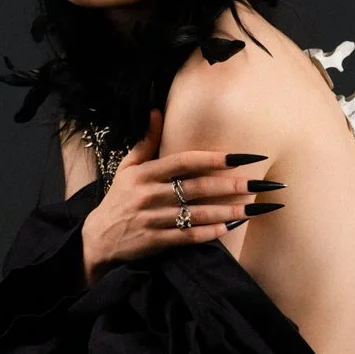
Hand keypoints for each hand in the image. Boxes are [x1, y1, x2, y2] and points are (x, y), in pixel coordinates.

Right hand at [81, 108, 283, 280]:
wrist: (97, 239)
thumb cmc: (118, 199)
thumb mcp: (126, 168)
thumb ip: (145, 142)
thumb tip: (156, 111)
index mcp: (144, 174)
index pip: (183, 161)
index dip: (212, 158)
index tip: (239, 157)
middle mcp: (148, 195)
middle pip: (196, 188)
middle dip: (229, 185)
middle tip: (257, 183)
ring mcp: (151, 219)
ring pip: (196, 214)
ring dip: (227, 211)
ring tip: (252, 208)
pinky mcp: (154, 242)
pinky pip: (186, 237)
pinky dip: (208, 233)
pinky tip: (228, 228)